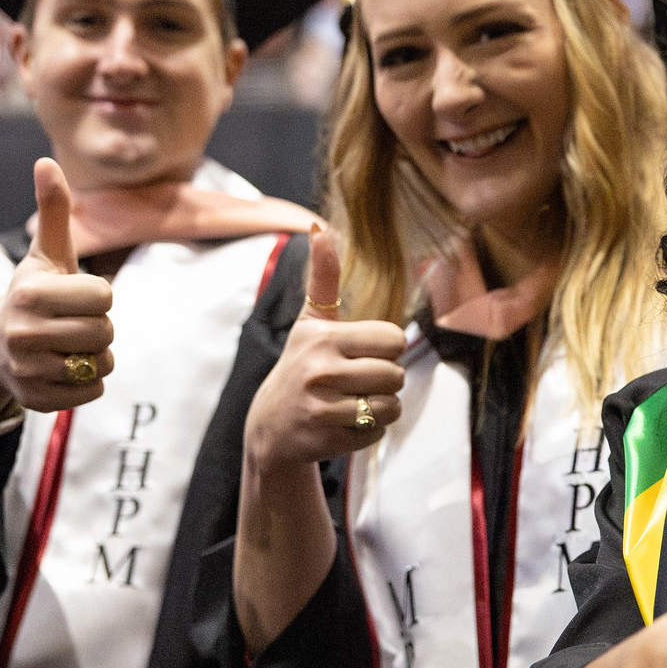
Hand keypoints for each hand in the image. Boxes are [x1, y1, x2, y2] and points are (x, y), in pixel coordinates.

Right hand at [0, 158, 114, 412]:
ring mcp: (27, 369)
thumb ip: (53, 210)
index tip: (75, 296)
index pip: (104, 297)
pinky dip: (88, 383)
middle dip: (99, 326)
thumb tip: (47, 161)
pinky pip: (92, 393)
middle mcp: (24, 332)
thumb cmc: (31, 294)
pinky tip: (64, 368)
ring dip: (95, 355)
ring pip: (101, 364)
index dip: (97, 296)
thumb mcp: (45, 253)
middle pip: (105, 332)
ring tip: (69, 345)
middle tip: (73, 323)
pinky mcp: (35, 399)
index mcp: (31, 293)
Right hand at [243, 225, 406, 470]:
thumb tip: (319, 227)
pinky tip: (343, 424)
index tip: (365, 353)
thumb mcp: (310, 322)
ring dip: (381, 408)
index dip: (387, 349)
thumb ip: (323, 277)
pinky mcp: (325, 440)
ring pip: (390, 407)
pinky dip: (368, 432)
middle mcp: (319, 371)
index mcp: (323, 338)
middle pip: (395, 375)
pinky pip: (376, 434)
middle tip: (358, 382)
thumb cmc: (301, 365)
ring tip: (354, 402)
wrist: (270, 425)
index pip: (394, 340)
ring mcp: (321, 408)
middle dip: (385, 381)